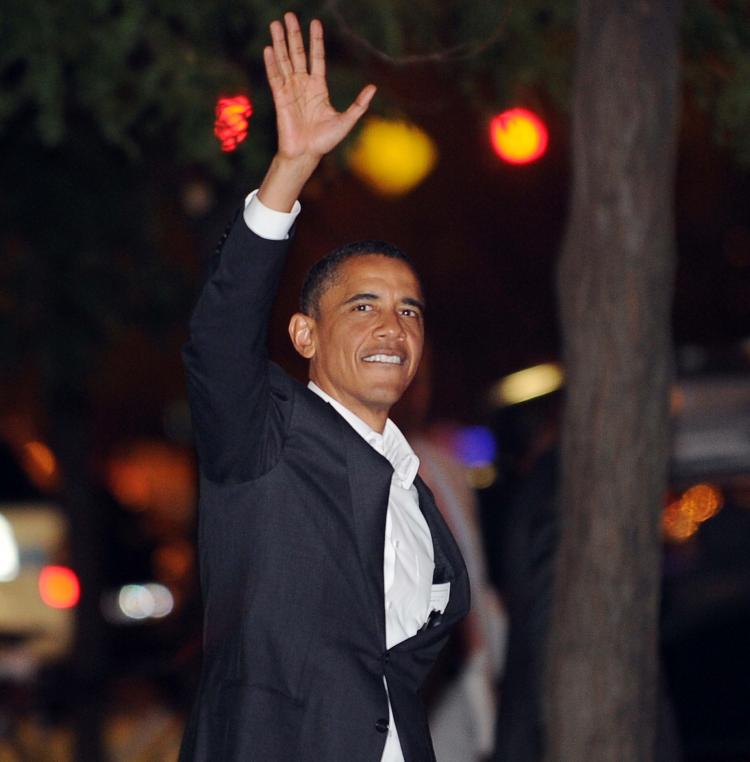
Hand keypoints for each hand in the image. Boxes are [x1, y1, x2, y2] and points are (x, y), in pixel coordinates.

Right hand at [264, 13, 375, 162]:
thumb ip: (359, 105)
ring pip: (284, 61)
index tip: (315, 23)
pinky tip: (269, 49)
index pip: (316, 58)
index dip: (315, 40)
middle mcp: (303, 85)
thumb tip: (373, 88)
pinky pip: (275, 78)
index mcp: (318, 88)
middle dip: (293, 34)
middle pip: (297, 54)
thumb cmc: (324, 141)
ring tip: (275, 24)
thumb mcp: (346, 121)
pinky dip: (272, 63)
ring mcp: (290, 91)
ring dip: (280, 42)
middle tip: (288, 15)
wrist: (306, 155)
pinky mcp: (280, 99)